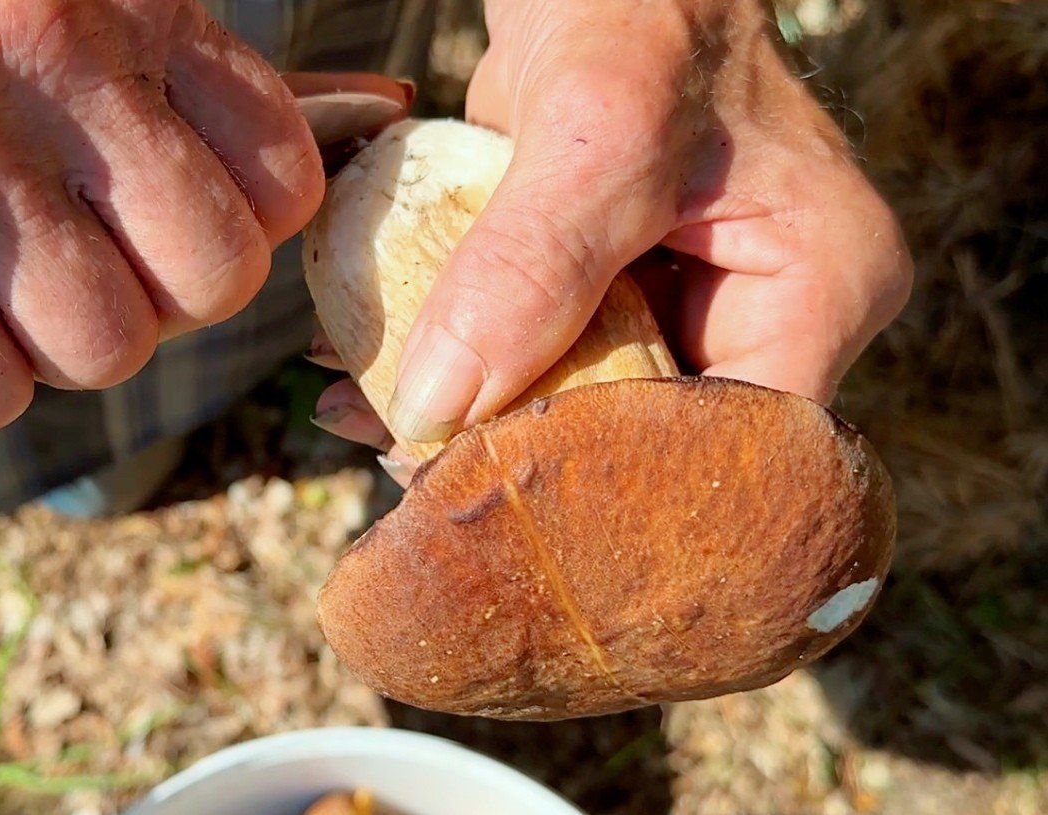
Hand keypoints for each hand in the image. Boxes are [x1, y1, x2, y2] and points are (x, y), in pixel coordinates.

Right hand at [0, 0, 385, 435]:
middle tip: (50, 274)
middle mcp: (33, 48)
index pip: (281, 174)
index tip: (151, 237)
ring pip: (107, 347)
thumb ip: (198, 99)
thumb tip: (380, 112)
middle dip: (144, 309)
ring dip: (36, 351)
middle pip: (212, 278)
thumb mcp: (54, 62)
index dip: (226, 239)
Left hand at [311, 0, 910, 482]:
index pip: (727, 450)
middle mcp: (765, 318)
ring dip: (472, 420)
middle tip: (404, 469)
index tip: (490, 491)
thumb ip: (529, 266)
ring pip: (579, 407)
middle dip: (523, 457)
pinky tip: (371, 376)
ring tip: (361, 423)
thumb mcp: (598, 132)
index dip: (610, 487)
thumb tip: (435, 410)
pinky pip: (540, 356)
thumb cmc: (642, 8)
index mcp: (822, 294)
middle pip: (643, 442)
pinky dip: (462, 367)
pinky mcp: (616, 292)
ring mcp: (688, 307)